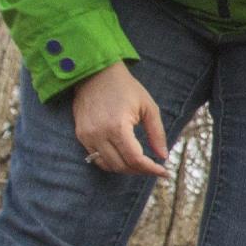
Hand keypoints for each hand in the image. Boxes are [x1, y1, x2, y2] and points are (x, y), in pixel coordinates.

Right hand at [71, 61, 169, 176]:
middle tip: (154, 168)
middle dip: (140, 170)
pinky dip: (111, 163)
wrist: (96, 73)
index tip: (164, 172)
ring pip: (108, 166)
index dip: (151, 169)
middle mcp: (99, 134)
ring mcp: (87, 136)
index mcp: (118, 126)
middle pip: (121, 166)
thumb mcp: (148, 107)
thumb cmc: (126, 88)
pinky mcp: (81, 135)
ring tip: (140, 165)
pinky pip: (95, 159)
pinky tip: (124, 158)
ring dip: (125, 169)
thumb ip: (157, 133)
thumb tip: (163, 157)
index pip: (135, 159)